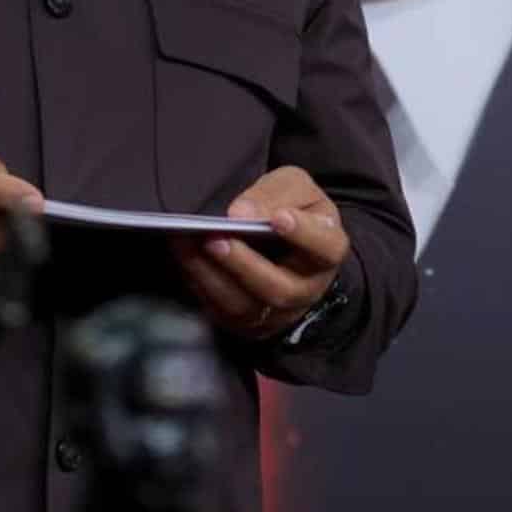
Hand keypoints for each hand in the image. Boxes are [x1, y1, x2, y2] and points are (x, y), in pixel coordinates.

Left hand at [171, 165, 348, 342]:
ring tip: (186, 244)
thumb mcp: (295, 188)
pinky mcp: (248, 323)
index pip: (326, 247)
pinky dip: (199, 285)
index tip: (278, 218)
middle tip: (215, 237)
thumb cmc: (293, 210)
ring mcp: (277, 313)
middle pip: (279, 288)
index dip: (304, 234)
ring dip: (211, 276)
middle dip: (243, 264)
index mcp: (328, 250)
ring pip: (245, 306)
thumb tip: (242, 213)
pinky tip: (183, 258)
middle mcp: (307, 289)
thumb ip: (275, 194)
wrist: (285, 245)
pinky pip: (221, 312)